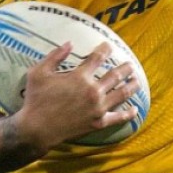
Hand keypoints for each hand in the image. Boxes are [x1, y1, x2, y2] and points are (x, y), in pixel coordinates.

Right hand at [15, 42, 140, 149]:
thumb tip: (69, 43)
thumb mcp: (38, 73)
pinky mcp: (99, 122)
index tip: (109, 46)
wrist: (36, 129)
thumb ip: (54, 56)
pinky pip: (119, 117)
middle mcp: (93, 90)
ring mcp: (98, 107)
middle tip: (130, 64)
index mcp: (80, 76)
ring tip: (137, 80)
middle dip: (125, 68)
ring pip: (122, 93)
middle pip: (116, 75)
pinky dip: (129, 114)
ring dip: (132, 85)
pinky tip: (135, 109)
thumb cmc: (36, 99)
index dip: (105, 50)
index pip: (98, 58)